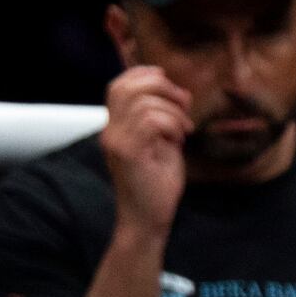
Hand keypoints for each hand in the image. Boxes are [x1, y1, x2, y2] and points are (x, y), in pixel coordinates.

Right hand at [101, 66, 190, 234]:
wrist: (148, 221)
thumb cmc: (158, 186)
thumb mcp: (163, 145)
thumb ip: (165, 119)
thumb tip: (181, 93)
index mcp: (116, 127)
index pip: (119, 85)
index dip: (145, 75)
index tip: (172, 87)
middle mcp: (110, 131)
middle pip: (126, 87)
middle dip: (162, 87)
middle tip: (185, 104)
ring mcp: (116, 141)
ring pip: (141, 102)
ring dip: (172, 110)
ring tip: (185, 128)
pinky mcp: (128, 153)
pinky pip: (151, 121)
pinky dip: (172, 124)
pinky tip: (180, 139)